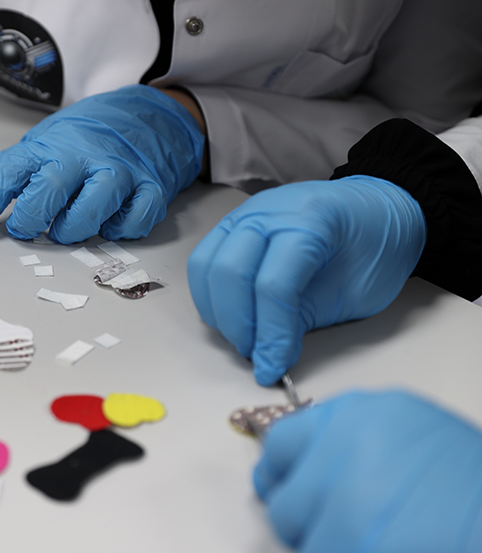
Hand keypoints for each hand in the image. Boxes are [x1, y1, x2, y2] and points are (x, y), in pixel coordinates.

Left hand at [0, 84, 204, 244]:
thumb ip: (3, 169)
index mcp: (47, 149)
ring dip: (75, 228)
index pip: (4, 176)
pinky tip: (111, 224)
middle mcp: (81, 158)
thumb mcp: (41, 145)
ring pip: (94, 207)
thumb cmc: (87, 137)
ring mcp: (118, 172)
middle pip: (48, 189)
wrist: (150, 115)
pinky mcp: (151, 187)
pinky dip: (122, 229)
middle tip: (26, 228)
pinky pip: (136, 218)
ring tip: (67, 229)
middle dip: (31, 216)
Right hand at [188, 176, 425, 385]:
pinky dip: (209, 296)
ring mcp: (244, 215)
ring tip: (243, 338)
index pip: (274, 285)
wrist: (376, 212)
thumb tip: (268, 352)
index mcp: (311, 221)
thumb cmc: (374, 250)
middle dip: (238, 325)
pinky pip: (202, 262)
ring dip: (218, 312)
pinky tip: (231, 317)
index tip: (272, 368)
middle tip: (255, 354)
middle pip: (230, 272)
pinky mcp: (230, 227)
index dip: (270, 334)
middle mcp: (268, 212)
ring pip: (206, 267)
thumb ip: (307, 316)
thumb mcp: (355, 292)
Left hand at [254, 390, 481, 551]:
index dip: (281, 470)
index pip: (285, 440)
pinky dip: (339, 552)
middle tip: (326, 531)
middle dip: (300, 519)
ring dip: (324, 546)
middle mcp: (344, 448)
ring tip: (368, 541)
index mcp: (362, 415)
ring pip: (300, 537)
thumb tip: (311, 468)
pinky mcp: (348, 543)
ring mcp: (345, 499)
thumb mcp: (419, 437)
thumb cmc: (474, 487)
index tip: (279, 486)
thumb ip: (358, 443)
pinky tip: (375, 550)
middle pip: (284, 496)